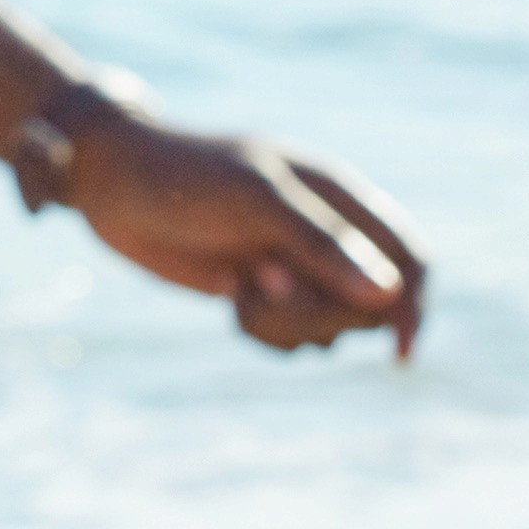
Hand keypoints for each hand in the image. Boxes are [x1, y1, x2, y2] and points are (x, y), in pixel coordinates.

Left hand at [62, 105, 425, 357]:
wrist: (112, 186)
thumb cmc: (185, 178)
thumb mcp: (255, 203)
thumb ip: (322, 246)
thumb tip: (389, 293)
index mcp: (340, 196)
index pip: (409, 255)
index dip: (416, 303)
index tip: (398, 350)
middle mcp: (326, 234)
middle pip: (371, 305)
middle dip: (327, 314)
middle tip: (269, 289)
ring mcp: (295, 267)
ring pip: (331, 328)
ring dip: (291, 326)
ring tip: (244, 291)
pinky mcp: (262, 294)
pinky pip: (292, 338)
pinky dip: (267, 333)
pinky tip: (231, 300)